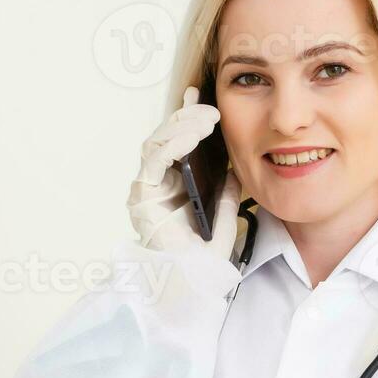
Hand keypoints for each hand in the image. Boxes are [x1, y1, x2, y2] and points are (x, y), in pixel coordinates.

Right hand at [127, 86, 240, 259]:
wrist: (197, 282)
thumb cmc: (206, 254)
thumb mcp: (226, 213)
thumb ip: (227, 190)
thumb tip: (234, 165)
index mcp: (173, 185)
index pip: (177, 142)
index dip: (187, 117)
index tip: (202, 96)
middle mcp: (156, 184)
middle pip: (164, 138)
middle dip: (185, 117)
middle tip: (210, 108)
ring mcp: (146, 190)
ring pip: (156, 144)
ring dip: (180, 127)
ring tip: (205, 119)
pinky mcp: (142, 198)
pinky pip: (154, 162)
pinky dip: (172, 145)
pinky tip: (191, 137)